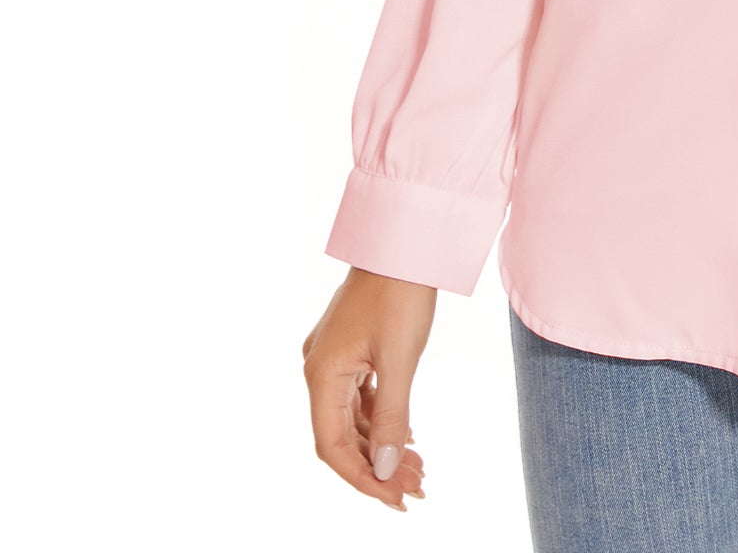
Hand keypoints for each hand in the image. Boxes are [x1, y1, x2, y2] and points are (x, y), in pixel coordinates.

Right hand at [302, 268, 435, 510]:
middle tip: (417, 487)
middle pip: (342, 436)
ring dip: (381, 444)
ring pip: (353, 417)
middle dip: (377, 466)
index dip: (362, 479)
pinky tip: (405, 434)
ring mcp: (335, 357)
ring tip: (417, 467)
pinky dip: (381, 418)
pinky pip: (361, 396)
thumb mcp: (400, 359)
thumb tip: (383, 470)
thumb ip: (390, 417)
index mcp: (322, 375)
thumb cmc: (401, 292)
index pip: (333, 447)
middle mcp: (320, 369)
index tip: (395, 499)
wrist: (405, 238)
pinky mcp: (352, 347)